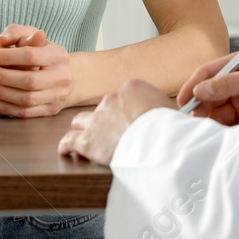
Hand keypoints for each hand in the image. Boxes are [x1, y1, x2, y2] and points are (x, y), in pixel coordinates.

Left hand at [0, 24, 75, 117]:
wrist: (60, 77)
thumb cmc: (40, 53)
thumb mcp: (31, 38)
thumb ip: (16, 33)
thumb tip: (2, 39)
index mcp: (59, 55)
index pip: (31, 56)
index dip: (8, 57)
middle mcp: (63, 77)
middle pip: (29, 80)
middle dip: (2, 77)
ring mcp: (58, 96)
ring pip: (26, 99)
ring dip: (1, 93)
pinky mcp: (50, 110)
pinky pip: (25, 112)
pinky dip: (5, 107)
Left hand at [58, 79, 172, 163]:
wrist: (156, 142)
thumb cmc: (168, 128)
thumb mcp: (172, 110)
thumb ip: (163, 110)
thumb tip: (170, 117)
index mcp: (133, 88)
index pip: (126, 95)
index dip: (129, 109)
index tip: (133, 118)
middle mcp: (111, 99)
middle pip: (104, 107)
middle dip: (107, 119)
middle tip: (113, 131)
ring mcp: (97, 119)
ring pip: (81, 121)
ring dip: (83, 128)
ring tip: (85, 136)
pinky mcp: (87, 140)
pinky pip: (69, 141)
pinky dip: (66, 145)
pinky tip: (65, 150)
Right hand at [177, 50, 238, 124]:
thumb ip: (230, 82)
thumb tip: (201, 88)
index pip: (208, 72)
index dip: (193, 84)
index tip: (183, 100)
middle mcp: (237, 82)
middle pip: (209, 94)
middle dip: (200, 105)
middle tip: (194, 119)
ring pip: (216, 111)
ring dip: (210, 119)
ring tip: (207, 129)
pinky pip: (227, 125)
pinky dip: (221, 130)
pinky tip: (219, 134)